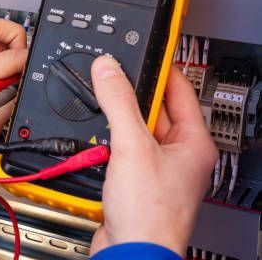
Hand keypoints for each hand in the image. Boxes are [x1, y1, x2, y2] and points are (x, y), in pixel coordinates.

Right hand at [89, 56, 217, 256]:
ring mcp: (156, 168)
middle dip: (129, 97)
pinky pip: (121, 150)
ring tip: (100, 114)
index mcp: (193, 142)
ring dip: (114, 122)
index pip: (180, 90)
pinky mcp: (135, 180)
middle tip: (109, 80)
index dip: (161, 68)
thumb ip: (119, 102)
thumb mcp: (132, 146)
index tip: (143, 51)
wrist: (130, 253)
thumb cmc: (150, 213)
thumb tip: (109, 69)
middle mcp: (178, 154)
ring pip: (133, 130)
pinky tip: (97, 143)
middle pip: (152, 109)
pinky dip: (107, 144)